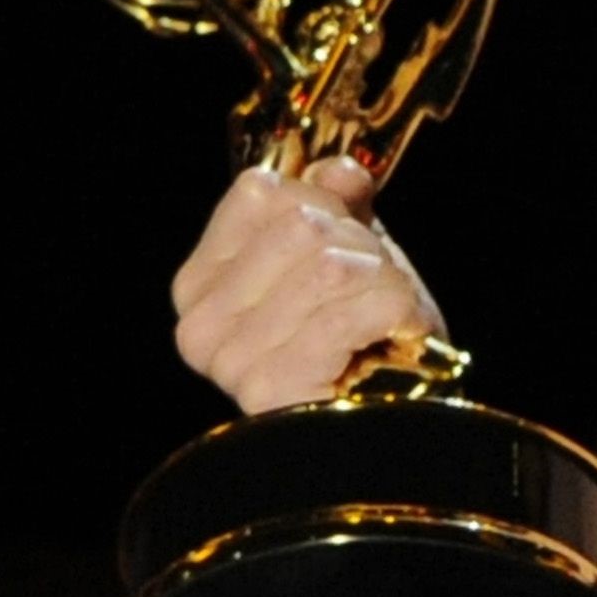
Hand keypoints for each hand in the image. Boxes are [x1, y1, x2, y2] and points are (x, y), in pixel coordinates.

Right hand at [172, 158, 446, 412]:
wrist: (391, 425)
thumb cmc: (365, 344)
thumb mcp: (349, 256)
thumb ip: (336, 205)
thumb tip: (340, 171)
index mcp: (200, 284)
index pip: (262, 195)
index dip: (325, 205)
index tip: (347, 246)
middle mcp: (200, 325)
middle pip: (301, 227)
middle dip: (362, 248)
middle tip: (375, 289)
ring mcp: (229, 361)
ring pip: (331, 266)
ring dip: (383, 284)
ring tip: (387, 317)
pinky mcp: (268, 390)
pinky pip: (347, 313)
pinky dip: (392, 313)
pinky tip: (397, 333)